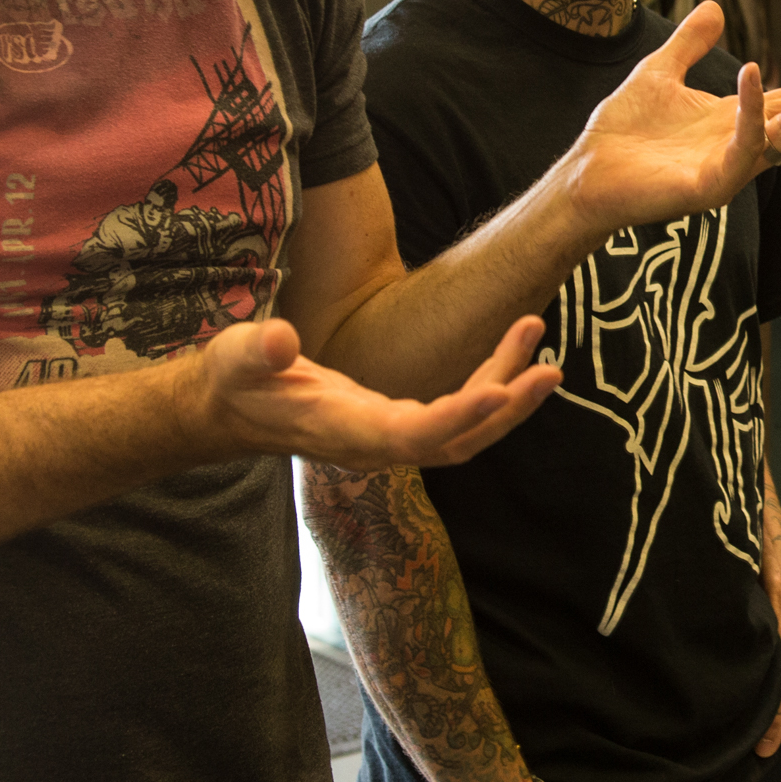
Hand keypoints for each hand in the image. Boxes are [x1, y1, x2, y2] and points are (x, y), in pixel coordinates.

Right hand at [199, 315, 557, 468]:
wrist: (231, 409)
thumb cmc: (235, 381)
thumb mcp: (235, 358)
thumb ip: (255, 352)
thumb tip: (280, 340)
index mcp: (345, 431)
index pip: (413, 433)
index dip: (459, 416)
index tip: (502, 390)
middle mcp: (377, 444)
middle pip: (457, 441)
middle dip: (507, 409)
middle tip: (549, 368)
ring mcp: (390, 437)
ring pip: (464, 430)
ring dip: (507, 392)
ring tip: (536, 337)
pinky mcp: (397, 423)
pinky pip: (456, 415)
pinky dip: (489, 387)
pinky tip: (512, 353)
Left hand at [566, 4, 780, 233]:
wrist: (584, 172)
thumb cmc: (621, 133)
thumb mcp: (660, 71)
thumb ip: (690, 44)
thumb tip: (715, 9)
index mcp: (741, 123)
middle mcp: (746, 149)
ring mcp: (733, 170)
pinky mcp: (711, 186)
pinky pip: (745, 148)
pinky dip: (751, 110)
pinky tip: (750, 72)